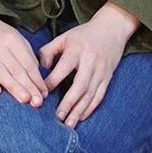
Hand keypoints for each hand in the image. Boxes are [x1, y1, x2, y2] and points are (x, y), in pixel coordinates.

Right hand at [0, 14, 46, 106]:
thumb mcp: (16, 39)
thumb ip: (27, 57)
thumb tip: (37, 79)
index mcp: (12, 39)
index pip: (27, 62)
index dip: (37, 79)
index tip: (44, 93)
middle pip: (15, 69)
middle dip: (28, 86)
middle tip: (37, 102)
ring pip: (0, 72)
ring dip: (13, 87)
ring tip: (24, 99)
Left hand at [38, 3, 139, 126]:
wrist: (112, 29)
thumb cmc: (83, 35)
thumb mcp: (64, 37)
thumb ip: (48, 52)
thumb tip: (39, 70)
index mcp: (77, 50)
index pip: (64, 68)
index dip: (52, 82)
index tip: (41, 95)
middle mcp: (91, 61)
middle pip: (80, 85)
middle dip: (68, 103)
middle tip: (57, 117)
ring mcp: (101, 71)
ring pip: (91, 94)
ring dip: (79, 111)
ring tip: (68, 124)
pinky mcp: (108, 77)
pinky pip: (100, 96)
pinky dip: (90, 108)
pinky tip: (81, 117)